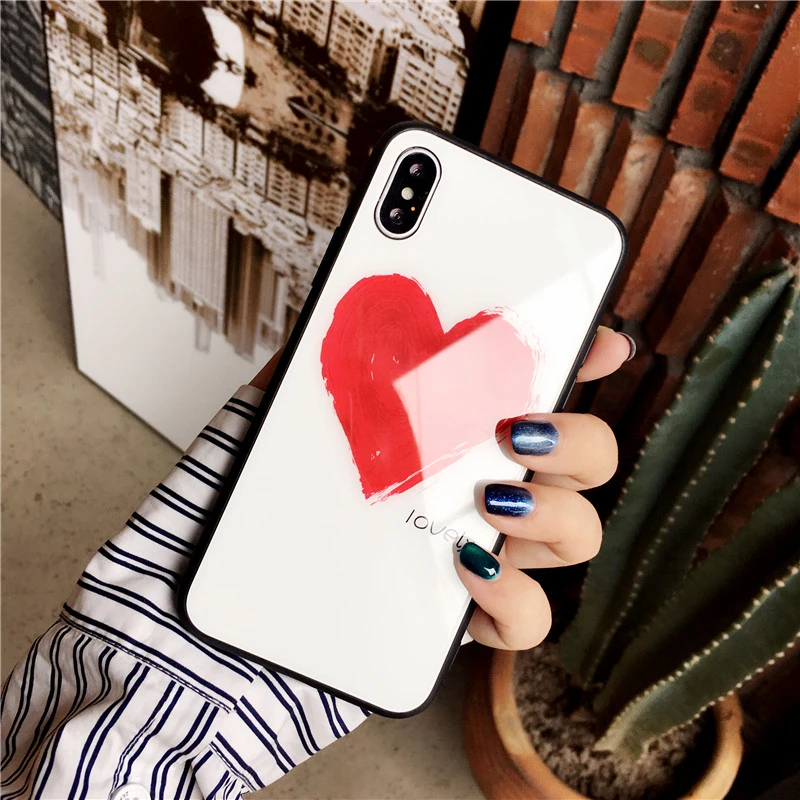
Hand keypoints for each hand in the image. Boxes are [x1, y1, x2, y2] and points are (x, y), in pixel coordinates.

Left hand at [251, 327, 634, 651]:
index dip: (588, 358)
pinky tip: (465, 564)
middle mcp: (495, 484)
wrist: (247, 571)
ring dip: (553, 512)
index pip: (550, 388)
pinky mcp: (469, 615)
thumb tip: (373, 290)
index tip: (598, 340)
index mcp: (470, 429)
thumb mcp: (310, 400)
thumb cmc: (286, 479)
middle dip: (578, 439)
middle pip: (591, 460)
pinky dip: (511, 594)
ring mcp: (492, 550)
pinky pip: (527, 619)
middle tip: (516, 430)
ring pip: (580, 534)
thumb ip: (344, 350)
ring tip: (487, 500)